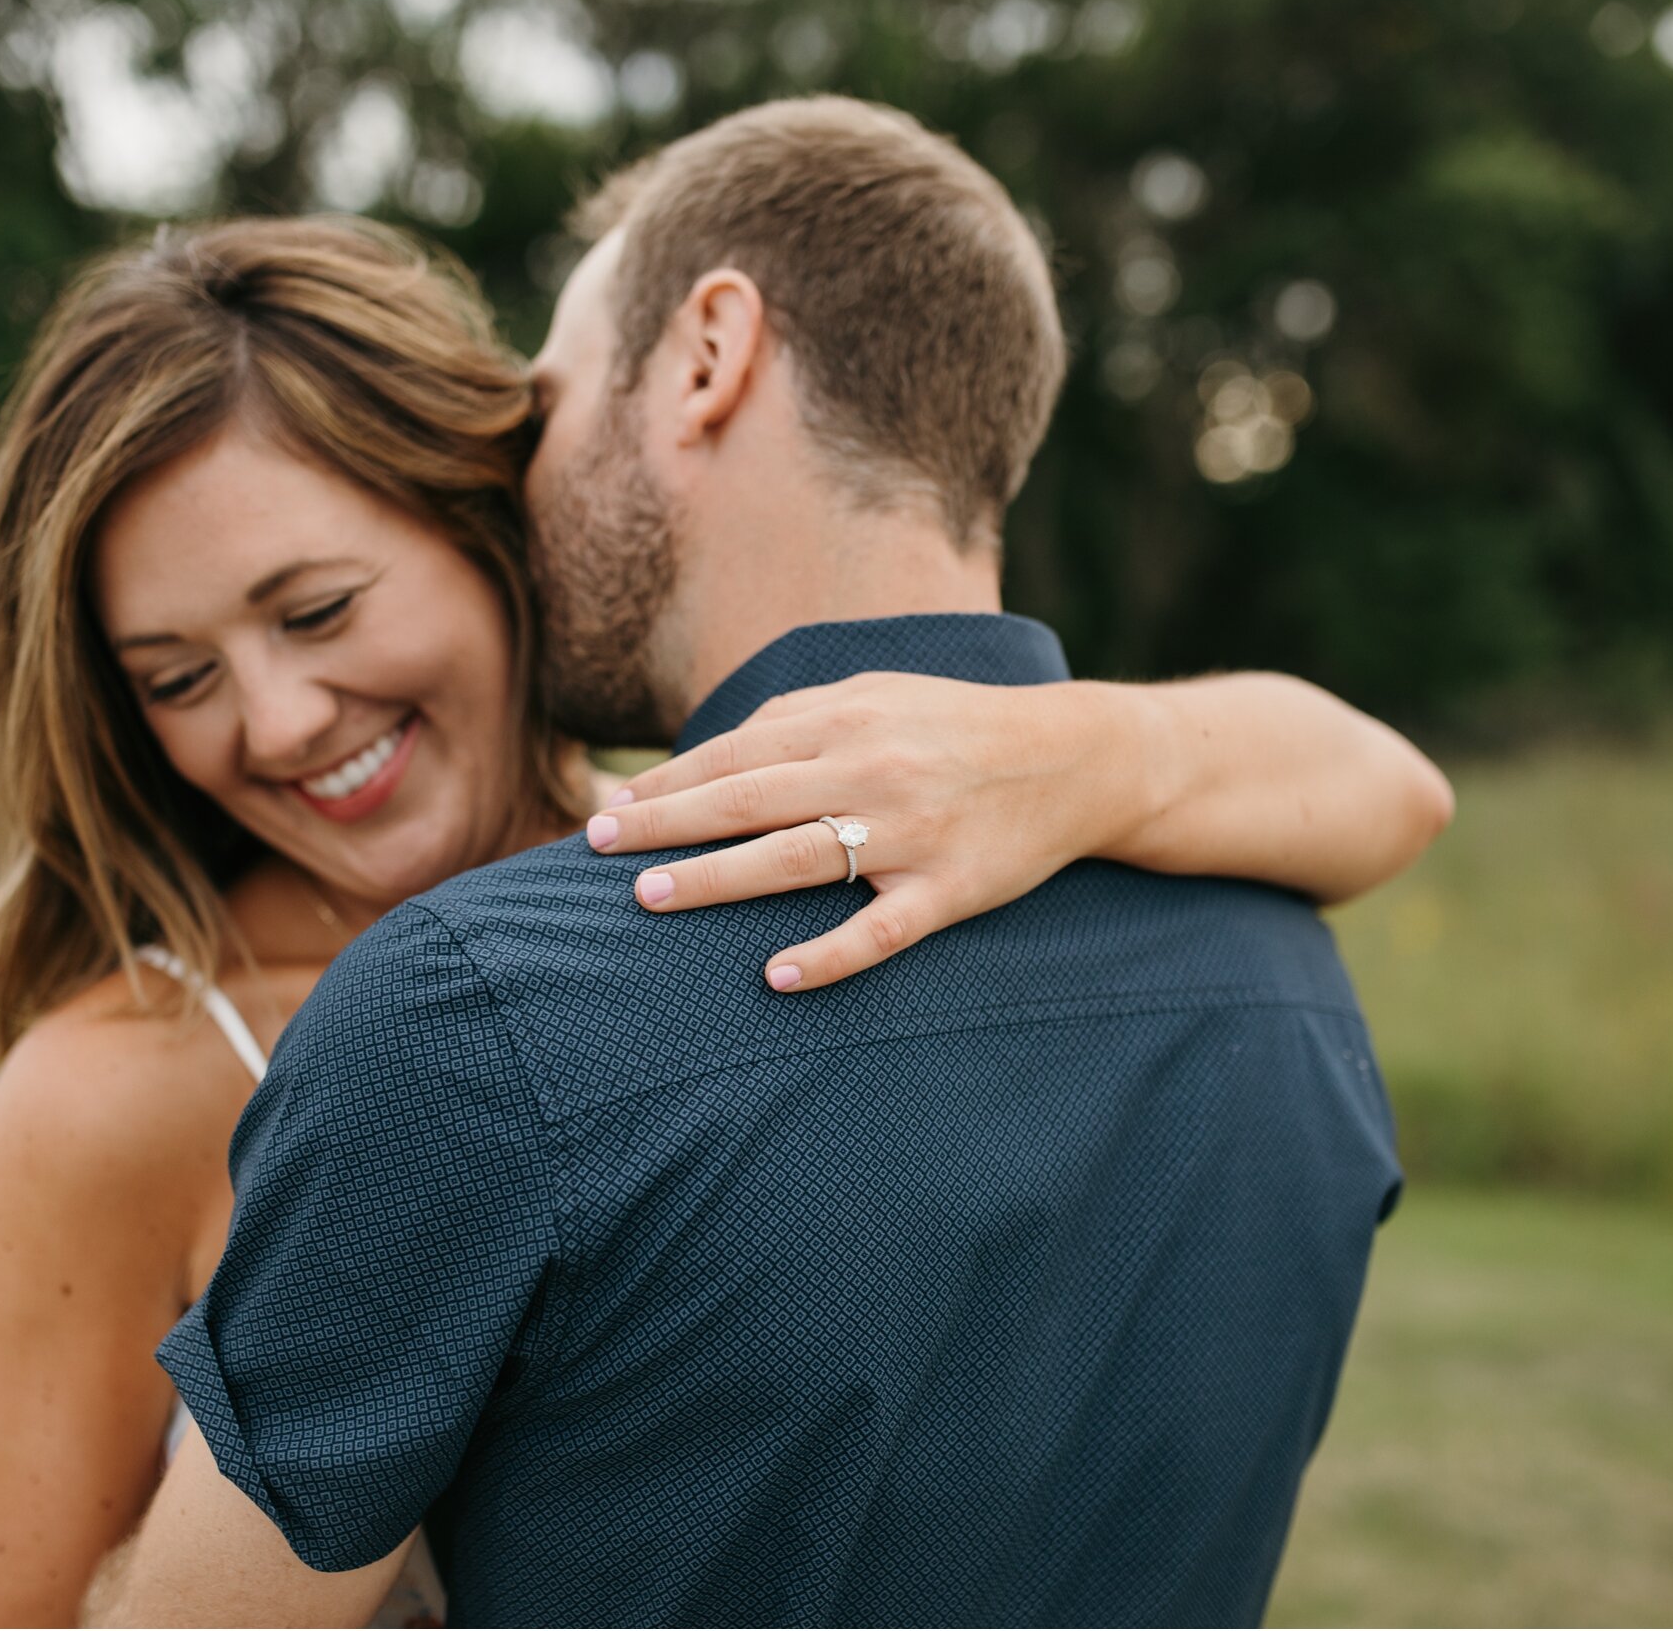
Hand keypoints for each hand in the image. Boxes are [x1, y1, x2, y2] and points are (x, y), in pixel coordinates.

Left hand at [583, 672, 1126, 991]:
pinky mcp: (949, 889)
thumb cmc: (955, 727)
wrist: (1075, 758)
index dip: (665, 783)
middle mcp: (871, 771)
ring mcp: (911, 833)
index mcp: (847, 720)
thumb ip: (794, 716)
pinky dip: (830, 954)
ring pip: (798, 858)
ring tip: (651, 897)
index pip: (733, 754)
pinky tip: (777, 977)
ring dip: (719, 879)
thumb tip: (710, 750)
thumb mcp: (876, 696)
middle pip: (747, 800)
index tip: (607, 807)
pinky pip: (882, 929)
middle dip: (665, 824)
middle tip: (597, 848)